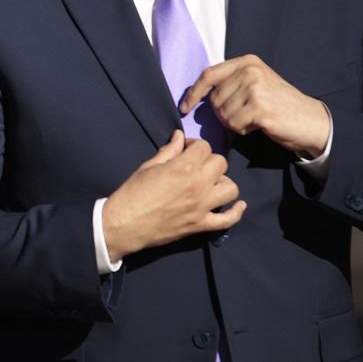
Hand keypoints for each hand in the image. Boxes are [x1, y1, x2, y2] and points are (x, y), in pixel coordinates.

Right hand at [103, 130, 244, 261]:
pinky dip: (236, 211)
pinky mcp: (202, 225)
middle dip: (208, 160)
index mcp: (183, 167)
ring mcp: (203, 206)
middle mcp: (198, 185)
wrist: (125, 224)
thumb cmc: (132, 193)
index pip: (204, 147)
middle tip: (195, 166)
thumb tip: (180, 136)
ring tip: (209, 184)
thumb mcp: (148, 167)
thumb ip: (168, 151)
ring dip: (222, 182)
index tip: (186, 150)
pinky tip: (237, 204)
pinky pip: (228, 219)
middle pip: (220, 163)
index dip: (195, 145)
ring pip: (231, 188)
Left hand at [180, 54, 330, 157]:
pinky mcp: (259, 107)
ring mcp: (255, 87)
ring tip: (255, 118)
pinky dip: (243, 130)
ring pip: (223, 114)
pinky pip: (234, 124)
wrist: (311, 120)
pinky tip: (259, 125)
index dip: (193, 93)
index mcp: (247, 62)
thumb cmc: (278, 104)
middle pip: (214, 99)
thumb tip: (195, 94)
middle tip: (246, 114)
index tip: (184, 107)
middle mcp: (250, 70)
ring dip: (235, 122)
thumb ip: (230, 82)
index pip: (208, 75)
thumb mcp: (255, 83)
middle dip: (224, 113)